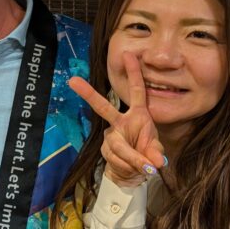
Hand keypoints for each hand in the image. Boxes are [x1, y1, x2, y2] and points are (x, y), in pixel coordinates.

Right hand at [68, 52, 164, 186]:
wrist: (132, 174)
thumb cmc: (146, 154)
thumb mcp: (156, 152)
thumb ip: (155, 153)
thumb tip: (155, 162)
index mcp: (138, 115)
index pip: (137, 90)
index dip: (133, 72)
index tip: (128, 54)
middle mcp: (121, 121)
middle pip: (103, 107)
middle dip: (89, 94)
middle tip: (73, 80)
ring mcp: (111, 136)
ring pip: (118, 147)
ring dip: (133, 160)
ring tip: (145, 169)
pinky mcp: (106, 150)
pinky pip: (117, 160)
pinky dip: (129, 167)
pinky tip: (132, 169)